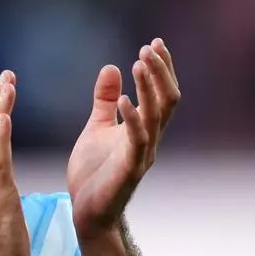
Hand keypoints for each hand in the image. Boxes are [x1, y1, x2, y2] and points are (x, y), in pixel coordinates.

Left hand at [68, 39, 180, 239]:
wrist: (86, 213)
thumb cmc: (93, 174)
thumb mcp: (96, 128)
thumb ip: (104, 101)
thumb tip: (111, 67)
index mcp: (144, 129)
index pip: (162, 93)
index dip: (161, 68)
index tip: (153, 43)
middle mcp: (149, 140)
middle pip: (167, 100)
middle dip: (160, 72)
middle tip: (149, 48)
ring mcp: (141, 155)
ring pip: (156, 116)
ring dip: (149, 88)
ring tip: (139, 62)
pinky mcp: (128, 169)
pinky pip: (136, 140)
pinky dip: (131, 118)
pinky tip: (122, 98)